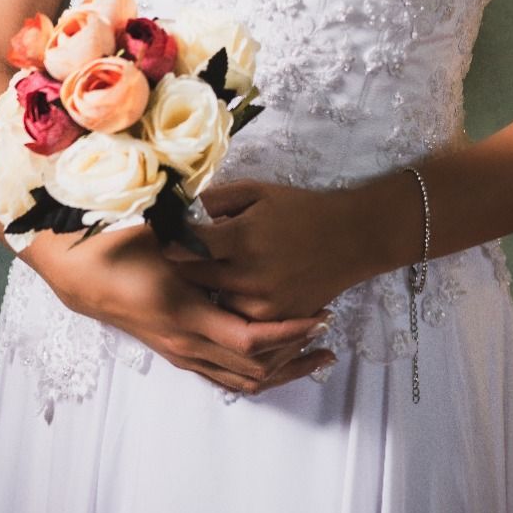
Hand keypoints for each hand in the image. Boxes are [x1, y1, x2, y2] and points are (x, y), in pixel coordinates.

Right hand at [23, 223, 336, 395]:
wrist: (79, 275)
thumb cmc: (118, 246)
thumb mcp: (159, 234)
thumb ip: (194, 233)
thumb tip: (228, 220)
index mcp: (184, 315)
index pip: (249, 338)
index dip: (289, 331)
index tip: (321, 314)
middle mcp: (185, 344)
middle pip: (253, 366)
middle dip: (296, 353)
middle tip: (328, 329)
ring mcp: (181, 354)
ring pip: (242, 380)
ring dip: (283, 368)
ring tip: (317, 351)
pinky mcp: (179, 354)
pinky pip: (226, 377)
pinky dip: (258, 371)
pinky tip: (280, 358)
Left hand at [161, 178, 364, 320]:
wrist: (350, 238)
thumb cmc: (300, 209)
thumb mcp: (257, 192)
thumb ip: (217, 199)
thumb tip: (180, 209)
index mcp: (242, 237)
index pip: (188, 245)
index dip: (170, 241)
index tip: (161, 237)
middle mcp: (249, 274)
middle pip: (195, 277)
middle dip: (183, 266)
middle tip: (172, 257)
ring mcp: (263, 302)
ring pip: (214, 302)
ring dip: (207, 290)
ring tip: (204, 274)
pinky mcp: (276, 320)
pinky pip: (239, 319)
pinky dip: (233, 305)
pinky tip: (233, 290)